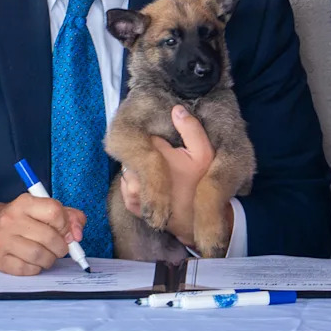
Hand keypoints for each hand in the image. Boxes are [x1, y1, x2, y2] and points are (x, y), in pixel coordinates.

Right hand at [0, 194, 86, 274]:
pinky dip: (36, 268)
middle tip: (60, 247)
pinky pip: (28, 269)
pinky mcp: (0, 260)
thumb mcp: (43, 209)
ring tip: (47, 255)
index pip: (54, 211)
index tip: (66, 231)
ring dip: (50, 259)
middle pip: (50, 237)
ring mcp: (3, 241)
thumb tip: (78, 234)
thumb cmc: (23, 219)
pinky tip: (33, 261)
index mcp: (24, 203)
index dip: (66, 225)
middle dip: (61, 246)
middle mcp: (11, 220)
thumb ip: (69, 217)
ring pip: (40, 256)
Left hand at [119, 105, 215, 246]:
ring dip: (138, 169)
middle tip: (162, 161)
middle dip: (144, 154)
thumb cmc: (200, 185)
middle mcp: (138, 174)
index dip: (153, 139)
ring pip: (127, 168)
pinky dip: (135, 183)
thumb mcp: (204, 154)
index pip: (143, 137)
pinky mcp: (130, 204)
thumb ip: (191, 129)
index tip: (163, 144)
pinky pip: (126, 184)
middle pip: (133, 153)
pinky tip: (151, 185)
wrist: (196, 221)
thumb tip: (176, 109)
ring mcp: (132, 190)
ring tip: (157, 174)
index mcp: (154, 158)